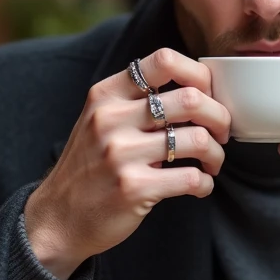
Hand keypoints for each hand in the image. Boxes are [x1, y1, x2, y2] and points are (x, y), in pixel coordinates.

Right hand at [25, 48, 230, 279]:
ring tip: (212, 163)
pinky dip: (205, 183)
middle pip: (191, 99)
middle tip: (221, 133)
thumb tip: (199, 91)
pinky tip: (199, 186)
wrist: (57, 218)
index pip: (164, 60)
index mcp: (106, 95)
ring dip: (216, 153)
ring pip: (197, 139)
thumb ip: (136, 101)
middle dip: (219, 117)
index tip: (208, 96)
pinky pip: (192, 178)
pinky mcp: (133, 188)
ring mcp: (121, 154)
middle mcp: (111, 119)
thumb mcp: (100, 120)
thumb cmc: (90, 167)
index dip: (199, 75)